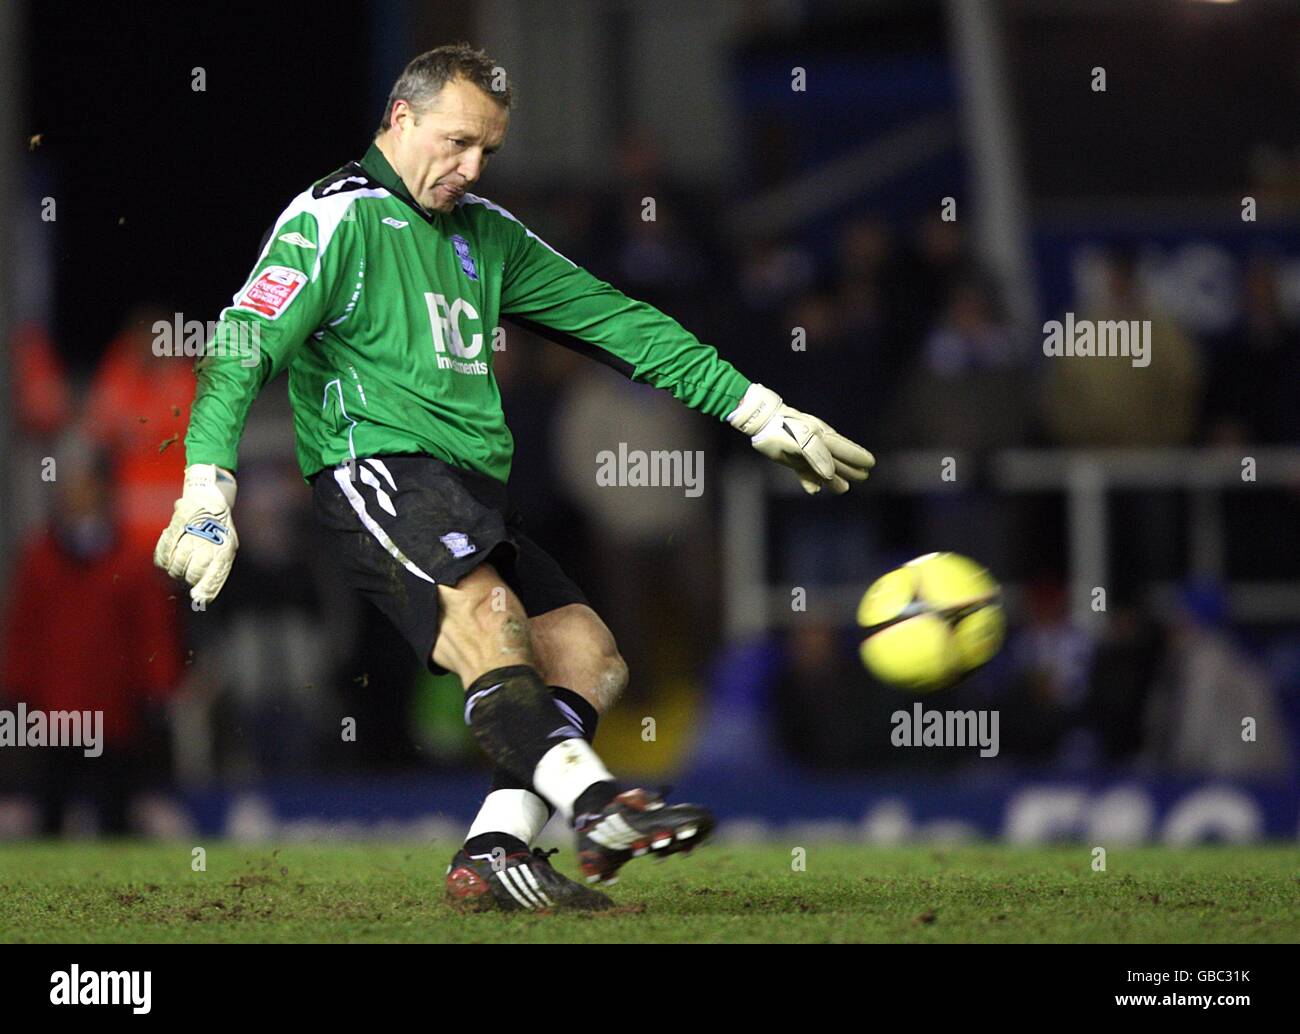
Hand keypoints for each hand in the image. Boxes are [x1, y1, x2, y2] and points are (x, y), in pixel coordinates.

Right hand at [154, 464, 238, 604]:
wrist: (210, 499)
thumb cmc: (219, 529)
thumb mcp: (227, 546)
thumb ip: (217, 570)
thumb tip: (203, 597)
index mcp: (225, 549)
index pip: (215, 575)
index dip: (206, 589)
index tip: (198, 598)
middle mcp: (209, 542)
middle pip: (193, 572)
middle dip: (187, 579)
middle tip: (186, 577)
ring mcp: (193, 534)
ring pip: (177, 563)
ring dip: (175, 570)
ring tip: (177, 568)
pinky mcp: (178, 524)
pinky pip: (165, 550)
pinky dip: (163, 559)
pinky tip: (166, 561)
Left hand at [728, 383, 874, 494]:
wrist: (761, 422)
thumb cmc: (782, 428)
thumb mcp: (801, 439)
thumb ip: (817, 455)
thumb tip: (830, 474)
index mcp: (822, 436)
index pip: (845, 449)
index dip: (858, 457)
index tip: (870, 463)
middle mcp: (816, 444)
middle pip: (837, 460)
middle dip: (850, 469)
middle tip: (863, 477)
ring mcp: (804, 452)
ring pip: (822, 468)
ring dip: (832, 479)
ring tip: (843, 489)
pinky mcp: (791, 458)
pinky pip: (804, 472)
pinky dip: (810, 481)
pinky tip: (814, 490)